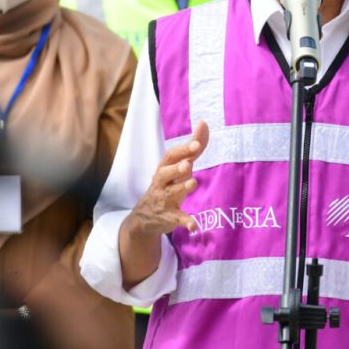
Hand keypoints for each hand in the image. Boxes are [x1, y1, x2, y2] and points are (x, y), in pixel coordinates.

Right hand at [119, 121, 207, 286]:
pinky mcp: (168, 217)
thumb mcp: (178, 166)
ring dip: (181, 188)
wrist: (144, 218)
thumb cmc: (166, 184)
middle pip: (165, 174)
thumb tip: (203, 122)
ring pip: (171, 194)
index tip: (196, 145)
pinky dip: (185, 222)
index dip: (182, 150)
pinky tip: (194, 226)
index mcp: (164, 168)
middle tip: (187, 165)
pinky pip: (177, 219)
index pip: (170, 156)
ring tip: (193, 183)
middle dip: (175, 169)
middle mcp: (161, 183)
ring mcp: (164, 200)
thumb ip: (192, 147)